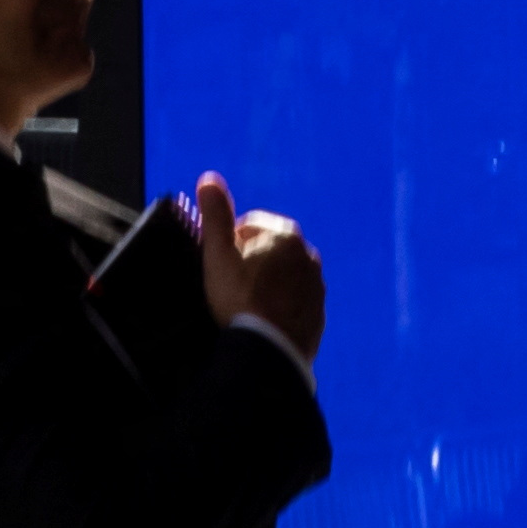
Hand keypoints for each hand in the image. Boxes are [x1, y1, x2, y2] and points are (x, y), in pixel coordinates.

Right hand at [194, 174, 329, 360]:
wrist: (270, 350)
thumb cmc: (240, 298)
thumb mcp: (218, 254)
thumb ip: (215, 214)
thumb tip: (209, 177)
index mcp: (285, 234)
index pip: (248, 225)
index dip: (228, 244)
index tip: (219, 266)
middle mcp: (308, 255)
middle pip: (268, 250)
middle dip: (250, 262)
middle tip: (230, 286)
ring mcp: (316, 286)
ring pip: (283, 276)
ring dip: (267, 283)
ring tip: (246, 305)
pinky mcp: (318, 313)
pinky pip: (295, 301)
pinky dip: (280, 305)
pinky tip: (262, 319)